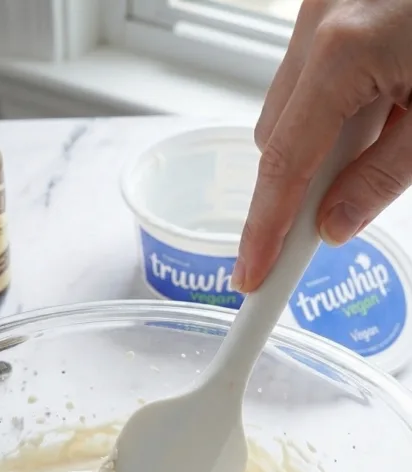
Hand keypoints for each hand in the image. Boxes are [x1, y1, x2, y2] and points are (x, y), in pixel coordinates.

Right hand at [234, 0, 411, 292]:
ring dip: (321, 142)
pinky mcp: (334, 3)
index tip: (253, 274)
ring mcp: (322, 6)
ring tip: (388, 130)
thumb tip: (334, 224)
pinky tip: (384, 102)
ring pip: (291, 106)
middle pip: (276, 136)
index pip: (285, 163)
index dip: (265, 229)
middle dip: (297, 185)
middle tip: (329, 221)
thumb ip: (383, 176)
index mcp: (343, 51)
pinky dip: (336, 107)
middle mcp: (320, 20)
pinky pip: (312, 75)